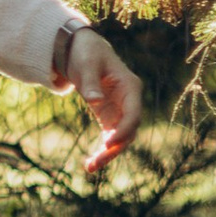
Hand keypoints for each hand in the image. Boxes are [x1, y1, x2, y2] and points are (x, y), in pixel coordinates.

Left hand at [64, 30, 142, 177]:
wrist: (81, 49)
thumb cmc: (87, 53)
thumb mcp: (87, 65)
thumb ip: (91, 83)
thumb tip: (95, 101)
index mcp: (130, 87)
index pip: (133, 114)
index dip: (123, 130)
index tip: (108, 143)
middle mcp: (130, 101)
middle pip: (128, 130)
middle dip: (114, 148)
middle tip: (95, 163)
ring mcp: (120, 110)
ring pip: (120, 137)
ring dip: (108, 153)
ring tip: (90, 167)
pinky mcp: (109, 115)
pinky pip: (110, 136)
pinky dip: (103, 149)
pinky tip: (90, 163)